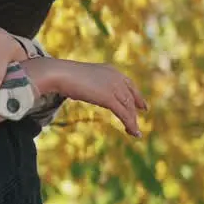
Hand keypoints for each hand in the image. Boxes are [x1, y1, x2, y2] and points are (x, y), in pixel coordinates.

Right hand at [24, 59, 146, 136]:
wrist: (61, 74)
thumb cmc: (64, 75)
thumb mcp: (81, 78)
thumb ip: (88, 83)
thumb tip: (81, 88)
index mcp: (110, 70)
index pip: (129, 84)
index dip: (137, 95)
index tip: (142, 106)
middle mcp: (116, 77)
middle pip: (130, 97)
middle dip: (136, 110)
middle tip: (139, 121)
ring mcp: (113, 87)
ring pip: (128, 107)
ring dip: (132, 121)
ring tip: (135, 133)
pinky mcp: (109, 98)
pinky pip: (124, 113)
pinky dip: (130, 124)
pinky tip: (133, 132)